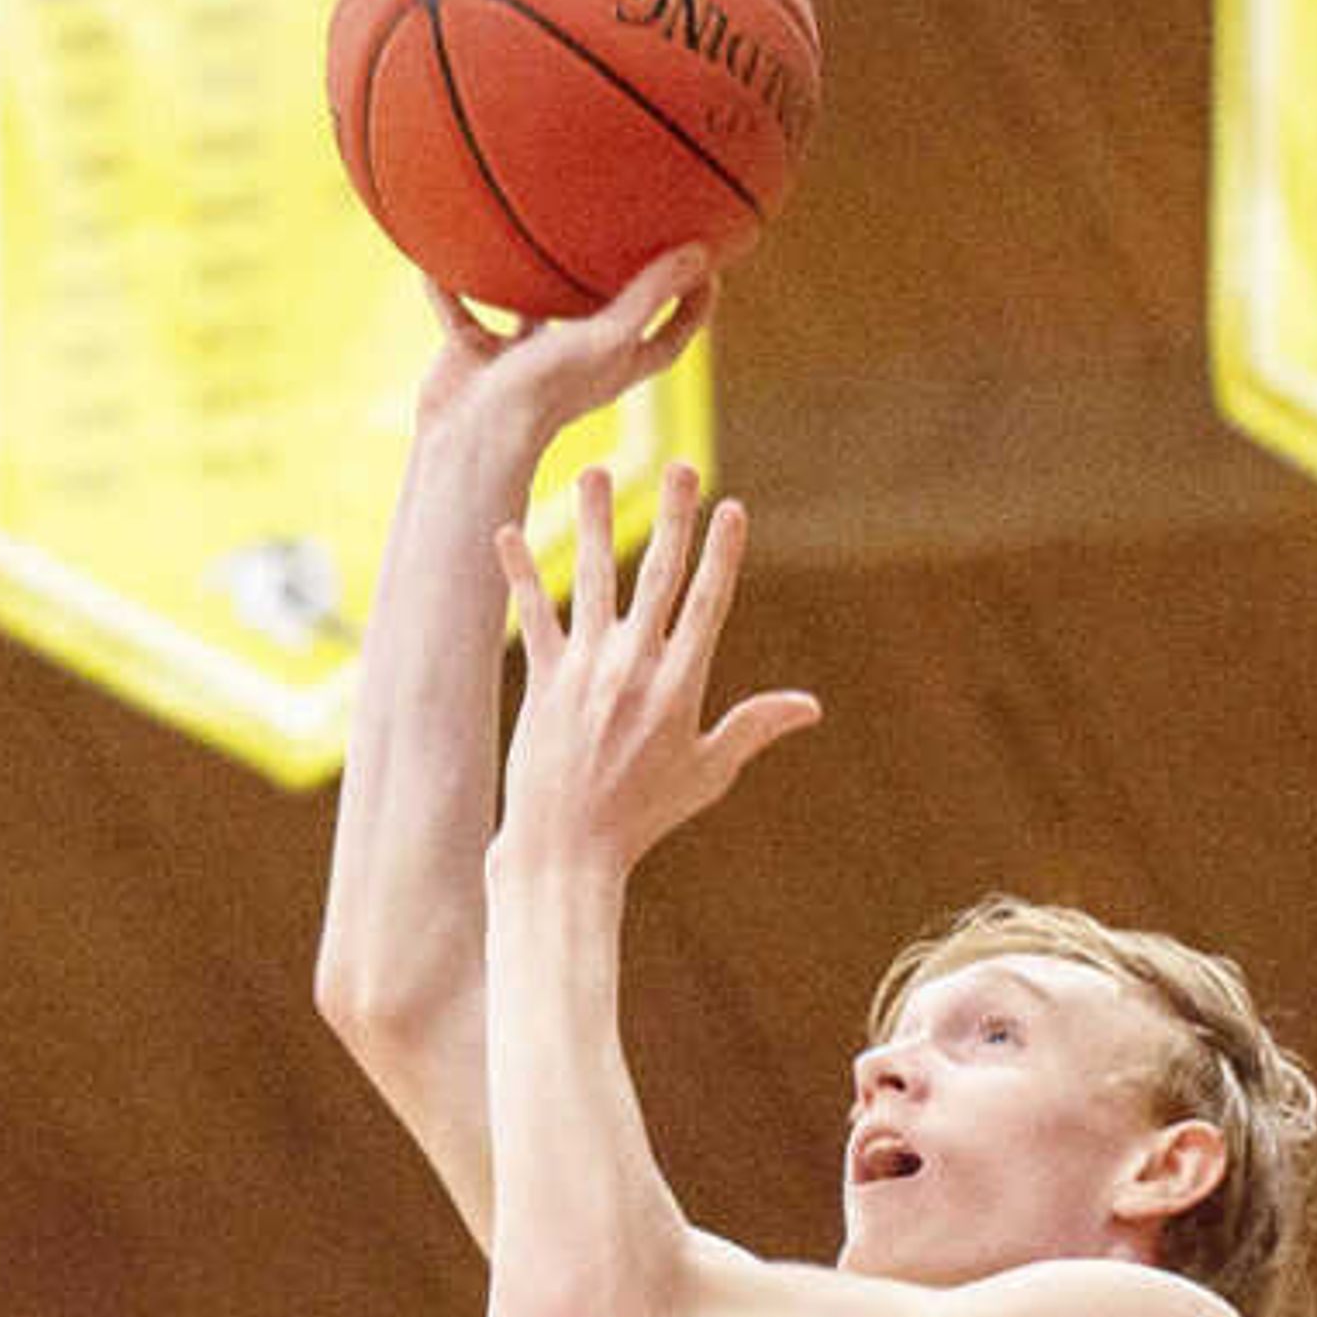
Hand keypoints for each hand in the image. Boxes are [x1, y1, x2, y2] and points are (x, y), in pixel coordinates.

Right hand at [412, 245, 714, 496]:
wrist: (468, 436)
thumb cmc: (545, 392)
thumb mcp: (607, 336)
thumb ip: (650, 293)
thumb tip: (701, 251)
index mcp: (618, 362)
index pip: (675, 329)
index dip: (697, 296)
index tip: (708, 256)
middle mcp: (575, 359)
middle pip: (610, 315)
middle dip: (622, 277)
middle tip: (637, 227)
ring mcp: (524, 360)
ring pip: (533, 311)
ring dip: (534, 279)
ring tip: (539, 230)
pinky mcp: (477, 357)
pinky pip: (463, 313)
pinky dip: (450, 289)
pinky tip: (439, 254)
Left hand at [492, 463, 810, 882]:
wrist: (567, 849)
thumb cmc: (641, 816)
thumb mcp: (707, 772)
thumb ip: (753, 728)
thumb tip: (810, 707)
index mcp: (681, 683)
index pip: (709, 602)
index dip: (722, 552)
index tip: (731, 506)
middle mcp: (636, 666)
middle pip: (660, 576)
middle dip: (674, 517)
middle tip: (682, 466)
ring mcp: (586, 670)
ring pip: (594, 580)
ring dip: (596, 522)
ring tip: (595, 471)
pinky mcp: (542, 681)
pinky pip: (532, 615)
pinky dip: (520, 572)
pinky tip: (506, 530)